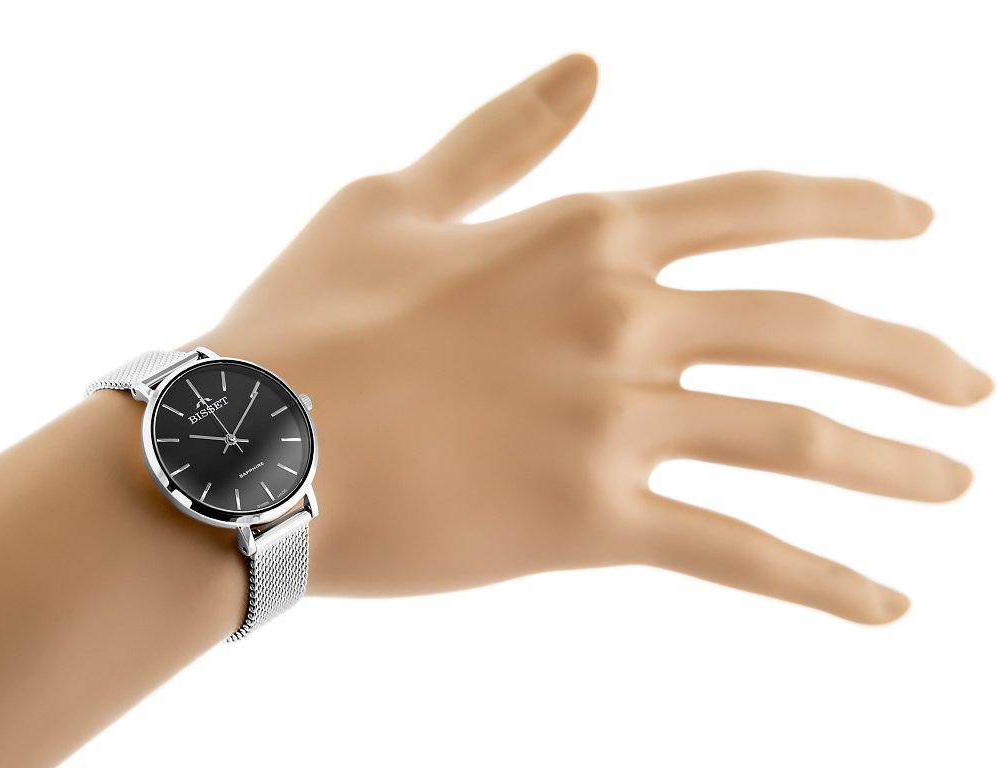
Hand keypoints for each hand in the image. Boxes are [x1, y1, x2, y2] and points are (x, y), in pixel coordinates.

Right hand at [192, 53, 990, 622]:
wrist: (247, 445)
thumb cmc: (309, 318)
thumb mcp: (396, 197)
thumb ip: (504, 134)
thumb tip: (589, 64)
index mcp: (584, 233)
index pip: (758, 206)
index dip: (854, 209)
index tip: (923, 224)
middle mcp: (621, 320)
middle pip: (808, 330)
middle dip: (908, 355)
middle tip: (972, 382)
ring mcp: (613, 424)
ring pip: (796, 439)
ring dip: (892, 462)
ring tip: (954, 483)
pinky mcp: (591, 524)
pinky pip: (735, 553)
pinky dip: (820, 582)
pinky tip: (885, 604)